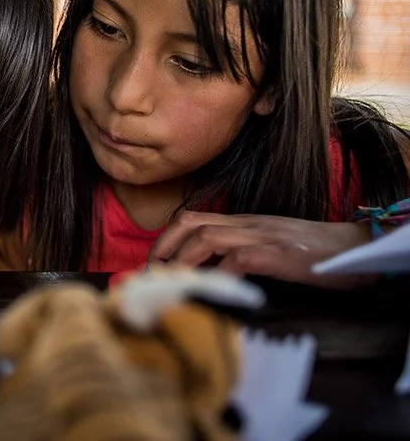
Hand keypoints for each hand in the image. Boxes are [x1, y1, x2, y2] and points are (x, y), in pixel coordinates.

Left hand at [148, 211, 375, 289]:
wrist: (356, 247)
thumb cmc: (315, 253)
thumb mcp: (272, 246)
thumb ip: (243, 252)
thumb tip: (211, 275)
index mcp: (243, 223)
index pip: (195, 218)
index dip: (167, 237)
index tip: (153, 261)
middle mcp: (247, 225)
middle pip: (192, 222)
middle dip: (164, 245)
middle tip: (152, 272)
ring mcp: (261, 236)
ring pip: (208, 236)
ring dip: (183, 259)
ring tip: (171, 282)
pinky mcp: (278, 254)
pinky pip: (239, 258)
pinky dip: (220, 273)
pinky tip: (212, 290)